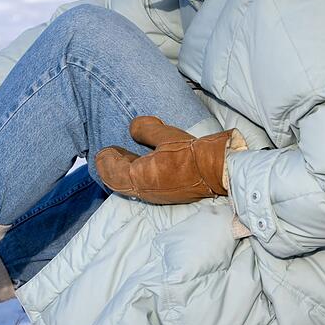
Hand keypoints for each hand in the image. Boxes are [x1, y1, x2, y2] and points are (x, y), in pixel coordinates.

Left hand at [95, 116, 234, 204]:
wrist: (220, 171)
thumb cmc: (192, 154)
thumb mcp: (166, 135)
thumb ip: (145, 130)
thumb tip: (133, 127)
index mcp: (140, 177)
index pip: (112, 172)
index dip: (105, 160)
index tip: (105, 150)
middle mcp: (145, 191)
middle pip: (118, 183)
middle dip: (112, 168)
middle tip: (111, 154)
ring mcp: (156, 196)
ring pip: (131, 187)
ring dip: (124, 173)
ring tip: (127, 158)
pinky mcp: (167, 196)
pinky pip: (144, 188)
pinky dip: (137, 177)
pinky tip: (145, 166)